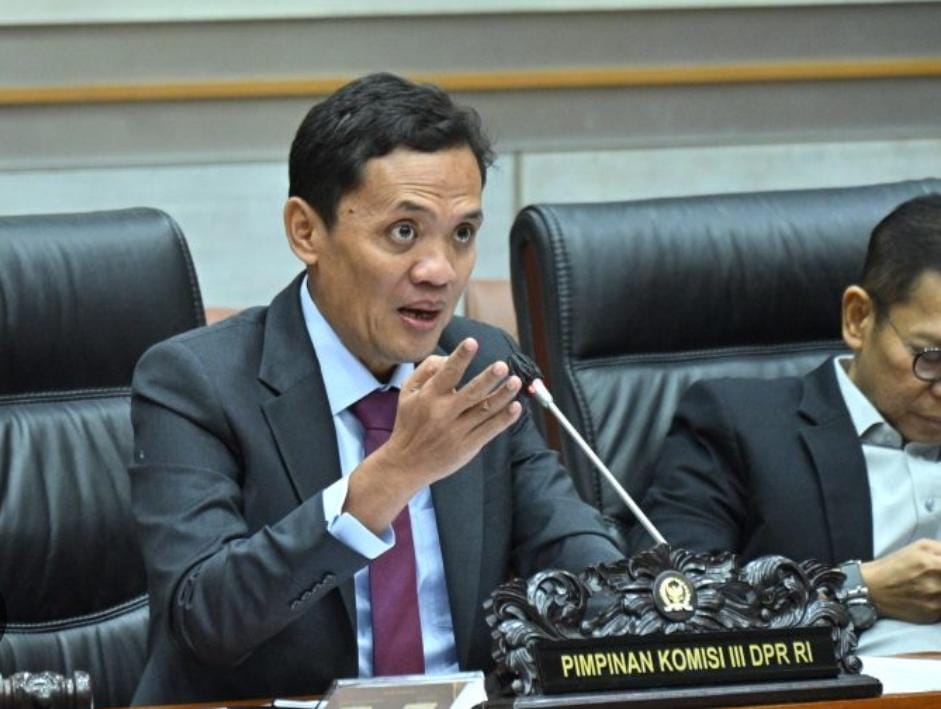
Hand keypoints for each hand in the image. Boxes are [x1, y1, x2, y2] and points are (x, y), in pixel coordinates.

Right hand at [345, 337, 521, 531]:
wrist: (406, 464)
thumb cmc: (409, 423)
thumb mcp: (408, 393)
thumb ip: (426, 371)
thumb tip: (448, 357)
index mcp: (429, 397)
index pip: (447, 373)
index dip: (460, 357)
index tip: (472, 342)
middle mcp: (443, 413)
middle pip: (471, 393)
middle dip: (488, 378)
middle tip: (502, 366)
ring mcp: (457, 431)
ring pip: (485, 410)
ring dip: (502, 395)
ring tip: (516, 382)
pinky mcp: (468, 446)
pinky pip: (489, 429)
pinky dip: (504, 418)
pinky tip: (516, 407)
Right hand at [861, 538, 940, 622]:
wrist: (872, 589)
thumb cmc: (895, 564)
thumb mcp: (919, 546)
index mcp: (933, 564)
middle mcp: (936, 584)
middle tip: (938, 577)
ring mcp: (935, 602)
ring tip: (933, 585)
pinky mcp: (932, 616)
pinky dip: (940, 600)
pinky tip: (932, 596)